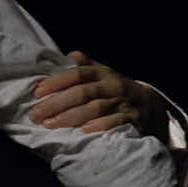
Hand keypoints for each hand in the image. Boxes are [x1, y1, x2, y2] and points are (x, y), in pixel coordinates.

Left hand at [28, 50, 167, 139]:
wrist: (151, 105)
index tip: (37, 92)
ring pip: (95, 108)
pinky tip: (83, 131)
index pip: (77, 74)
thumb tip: (68, 55)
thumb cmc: (117, 89)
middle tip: (36, 114)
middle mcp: (112, 85)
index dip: (56, 82)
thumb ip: (86, 65)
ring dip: (71, 117)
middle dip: (56, 104)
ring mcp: (123, 102)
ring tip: (51, 124)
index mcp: (102, 72)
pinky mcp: (132, 119)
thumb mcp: (104, 73)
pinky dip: (99, 126)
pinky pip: (115, 122)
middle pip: (82, 93)